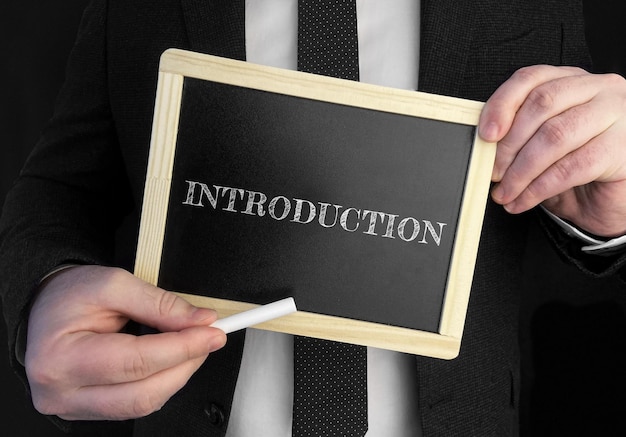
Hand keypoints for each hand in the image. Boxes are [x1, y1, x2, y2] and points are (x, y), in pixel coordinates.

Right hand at [25, 265, 225, 420]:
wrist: (44, 306)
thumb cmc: (69, 295)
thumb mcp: (114, 284)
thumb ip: (160, 304)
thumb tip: (199, 321)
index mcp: (62, 357)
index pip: (136, 361)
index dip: (182, 348)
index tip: (212, 333)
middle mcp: (62, 391)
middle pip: (142, 393)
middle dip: (185, 364)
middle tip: (208, 338)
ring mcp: (72, 406)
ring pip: (142, 404)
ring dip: (176, 376)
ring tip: (190, 346)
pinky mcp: (86, 410)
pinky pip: (134, 405)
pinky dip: (160, 383)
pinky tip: (170, 361)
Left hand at [479, 65, 625, 236]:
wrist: (615, 202)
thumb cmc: (580, 170)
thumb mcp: (542, 145)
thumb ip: (519, 134)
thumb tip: (484, 143)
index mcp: (574, 81)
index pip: (531, 78)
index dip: (502, 105)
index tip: (486, 134)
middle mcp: (599, 90)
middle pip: (541, 104)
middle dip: (509, 144)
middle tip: (493, 172)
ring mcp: (616, 116)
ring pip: (554, 136)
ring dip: (521, 170)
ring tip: (506, 191)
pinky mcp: (622, 149)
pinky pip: (570, 167)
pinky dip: (538, 188)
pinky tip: (524, 200)